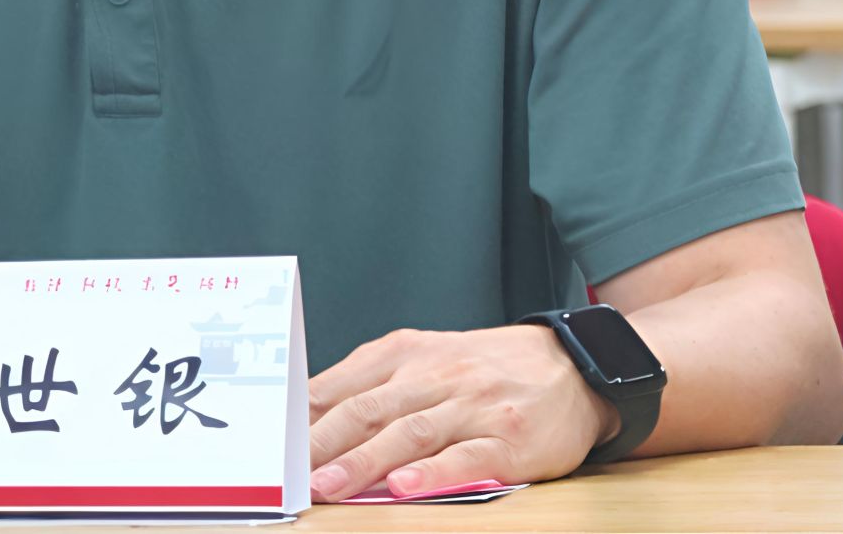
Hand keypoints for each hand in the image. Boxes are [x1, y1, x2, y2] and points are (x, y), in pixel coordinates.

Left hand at [307, 324, 618, 500]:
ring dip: (365, 461)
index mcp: (405, 354)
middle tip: (288, 472)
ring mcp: (471, 407)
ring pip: (409, 433)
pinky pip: (465, 456)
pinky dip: (432, 473)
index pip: (343, 385)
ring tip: (330, 485)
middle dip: (323, 442)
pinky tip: (404, 488)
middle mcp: (434, 375)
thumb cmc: (483, 368)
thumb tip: (310, 414)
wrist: (571, 366)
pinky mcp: (507, 439)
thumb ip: (371, 385)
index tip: (271, 441)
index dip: (304, 416)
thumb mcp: (424, 359)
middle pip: (368, 409)